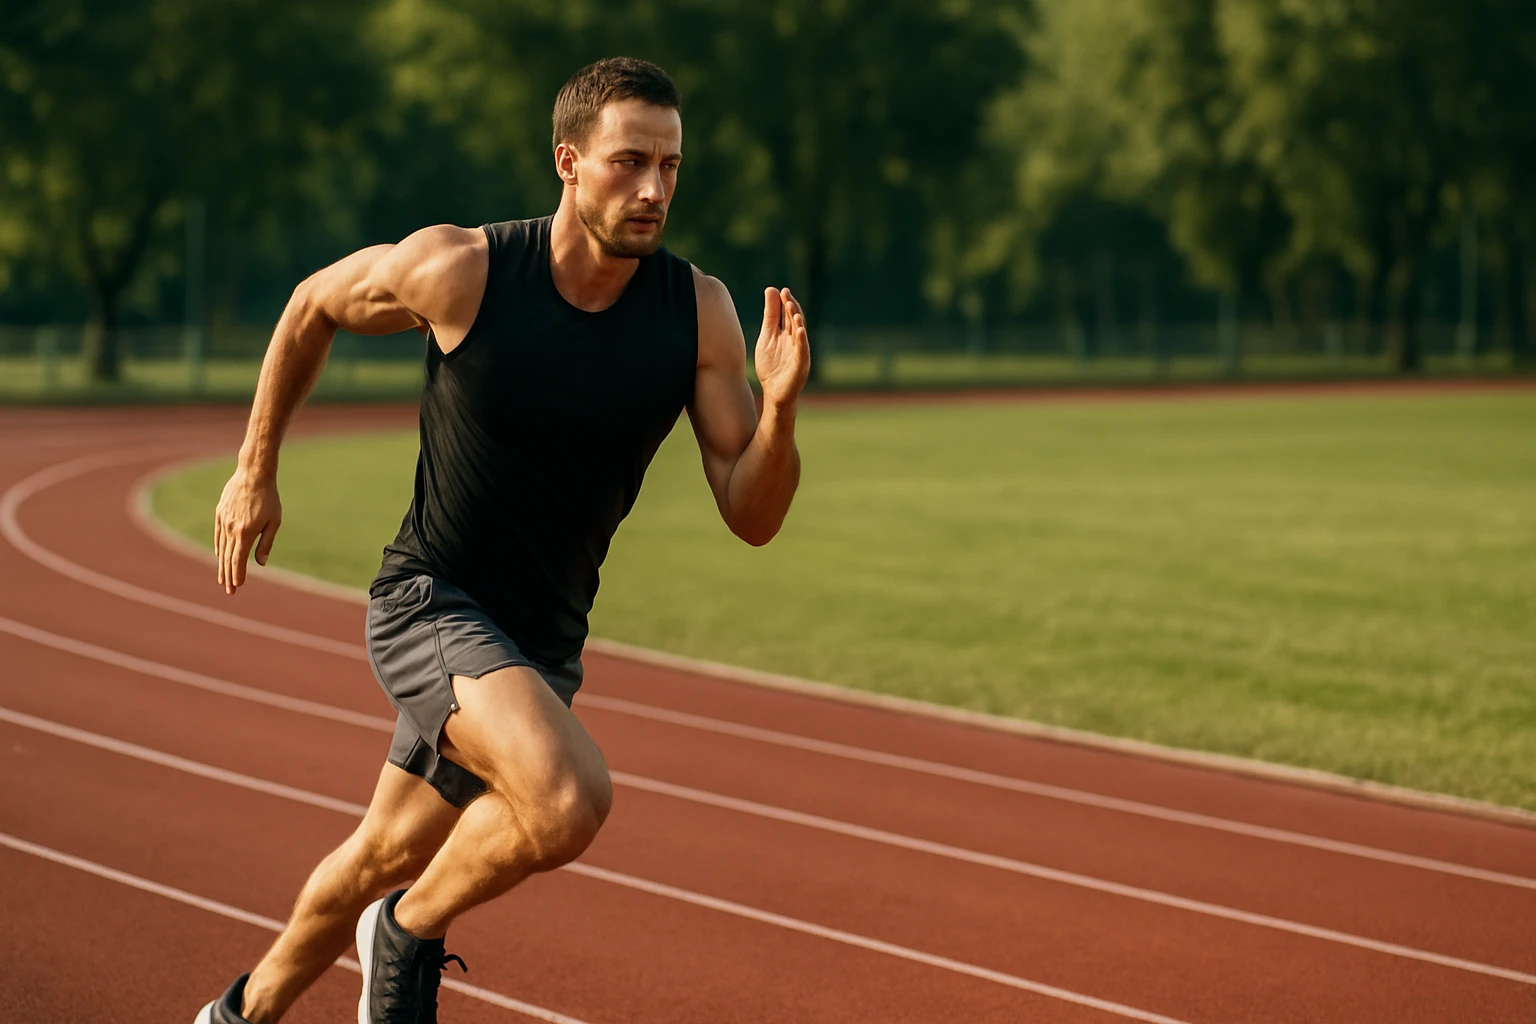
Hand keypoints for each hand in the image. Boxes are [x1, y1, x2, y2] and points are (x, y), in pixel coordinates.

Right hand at [214, 465, 281, 594]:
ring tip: (223, 579)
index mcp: (245, 533)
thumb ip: (266, 544)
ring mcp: (223, 521)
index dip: (237, 574)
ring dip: (222, 565)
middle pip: (228, 557)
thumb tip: (261, 564)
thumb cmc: (269, 498)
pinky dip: (219, 548)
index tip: (237, 586)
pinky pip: (218, 535)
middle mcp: (231, 529)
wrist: (253, 474)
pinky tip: (220, 556)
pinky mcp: (220, 513)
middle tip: (229, 590)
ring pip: (221, 548)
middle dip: (228, 575)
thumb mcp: (274, 522)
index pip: (238, 560)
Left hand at [755, 287, 810, 407]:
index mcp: (788, 334)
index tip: (782, 291)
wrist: (773, 392)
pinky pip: (802, 351)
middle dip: (791, 308)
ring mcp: (799, 353)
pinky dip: (802, 341)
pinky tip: (800, 331)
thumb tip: (772, 289)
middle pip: (795, 322)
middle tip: (786, 295)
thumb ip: (770, 316)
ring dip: (798, 322)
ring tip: (792, 309)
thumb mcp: (767, 336)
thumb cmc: (771, 365)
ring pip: (801, 335)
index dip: (786, 303)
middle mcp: (796, 341)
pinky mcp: (800, 366)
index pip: (789, 315)